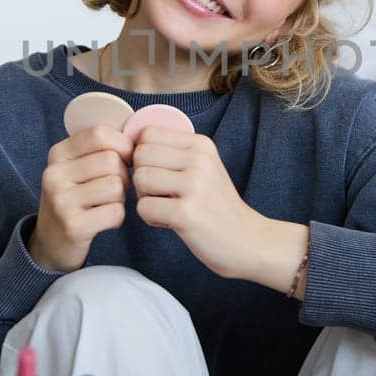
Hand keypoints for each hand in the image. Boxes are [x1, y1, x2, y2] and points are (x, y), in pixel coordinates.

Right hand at [31, 125, 133, 271]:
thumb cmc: (75, 199)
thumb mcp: (77, 167)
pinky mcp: (73, 226)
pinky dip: (117, 218)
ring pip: (116, 186)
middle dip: (123, 176)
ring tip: (106, 204)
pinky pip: (115, 212)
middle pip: (112, 161)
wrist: (51, 242)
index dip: (123, 145)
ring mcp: (61, 201)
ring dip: (120, 198)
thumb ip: (100, 148)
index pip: (99, 134)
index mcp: (57, 154)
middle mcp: (54, 174)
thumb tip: (138, 138)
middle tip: (113, 189)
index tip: (126, 159)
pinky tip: (103, 220)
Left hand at [131, 128, 308, 288]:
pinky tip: (171, 222)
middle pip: (140, 156)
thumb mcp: (203, 168)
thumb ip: (173, 152)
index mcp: (201, 145)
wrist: (246, 241)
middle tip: (161, 195)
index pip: (148, 134)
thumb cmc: (215, 206)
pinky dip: (151, 218)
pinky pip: (143, 207)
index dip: (143, 156)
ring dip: (145, 198)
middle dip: (142, 177)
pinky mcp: (186, 213)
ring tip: (167, 208)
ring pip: (139, 179)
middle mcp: (200, 160)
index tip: (159, 174)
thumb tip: (128, 143)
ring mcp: (195, 186)